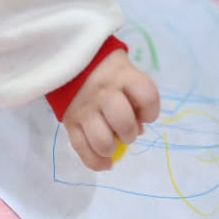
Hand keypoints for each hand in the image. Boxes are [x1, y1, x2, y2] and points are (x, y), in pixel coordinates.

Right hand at [62, 49, 159, 170]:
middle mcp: (104, 92)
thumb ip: (135, 94)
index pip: (147, 97)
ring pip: (103, 141)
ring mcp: (85, 108)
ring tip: (112, 141)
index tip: (145, 114)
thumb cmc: (103, 63)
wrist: (67, 55)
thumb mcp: (123, 67)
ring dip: (111, 148)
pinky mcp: (69, 121)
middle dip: (129, 132)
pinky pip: (82, 149)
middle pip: (124, 123)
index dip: (151, 111)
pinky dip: (96, 162)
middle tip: (125, 129)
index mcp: (122, 74)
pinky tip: (106, 163)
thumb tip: (140, 128)